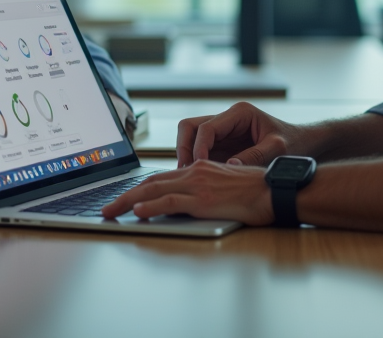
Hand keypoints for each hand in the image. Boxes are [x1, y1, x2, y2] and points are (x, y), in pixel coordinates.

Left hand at [100, 161, 272, 224]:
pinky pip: (169, 201)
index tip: (122, 199)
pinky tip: (136, 211)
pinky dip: (150, 205)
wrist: (275, 191)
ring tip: (109, 213)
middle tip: (106, 209)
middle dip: (124, 196)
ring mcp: (197, 184)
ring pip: (152, 190)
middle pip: (150, 183)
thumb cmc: (257, 193)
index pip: (160, 178)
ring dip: (127, 202)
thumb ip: (204, 194)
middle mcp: (194, 172)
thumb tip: (185, 207)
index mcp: (198, 169)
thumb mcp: (225, 189)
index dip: (138, 189)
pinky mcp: (202, 198)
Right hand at [177, 102, 310, 167]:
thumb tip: (229, 166)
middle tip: (185, 171)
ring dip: (187, 155)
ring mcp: (223, 132)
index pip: (207, 127)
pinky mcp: (222, 145)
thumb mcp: (278, 150)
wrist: (305, 145)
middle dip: (184, 148)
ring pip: (191, 137)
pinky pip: (200, 151)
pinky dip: (195, 163)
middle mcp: (227, 119)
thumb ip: (254, 156)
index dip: (198, 147)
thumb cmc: (295, 144)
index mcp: (239, 113)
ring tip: (188, 177)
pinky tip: (198, 179)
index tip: (199, 167)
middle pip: (190, 127)